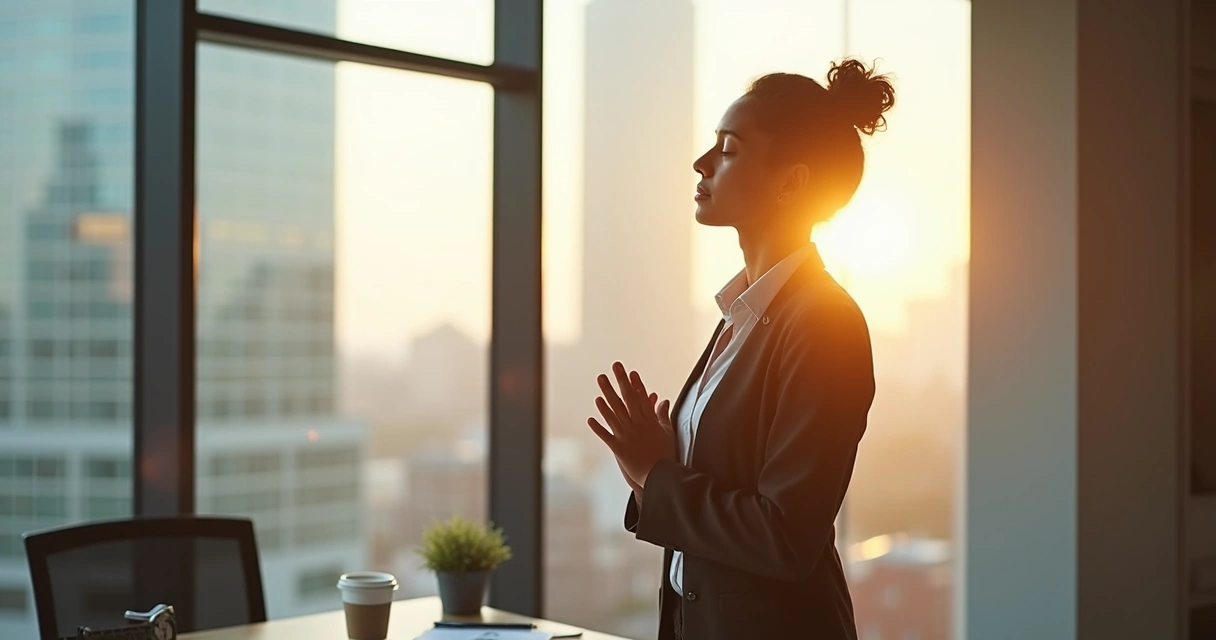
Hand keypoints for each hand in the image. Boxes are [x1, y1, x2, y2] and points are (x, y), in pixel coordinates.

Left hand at [587, 362, 675, 490]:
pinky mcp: (618, 448)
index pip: (641, 398)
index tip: (630, 373)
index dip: (635, 384)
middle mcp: (637, 425)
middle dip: (620, 382)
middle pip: (627, 400)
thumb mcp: (667, 432)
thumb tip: (663, 400)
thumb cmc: (665, 454)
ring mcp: (626, 436)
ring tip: (601, 382)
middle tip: (614, 367)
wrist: (660, 475)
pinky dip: (598, 427)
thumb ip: (663, 415)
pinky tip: (590, 417)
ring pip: (614, 413)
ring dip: (606, 397)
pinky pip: (606, 435)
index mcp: (649, 421)